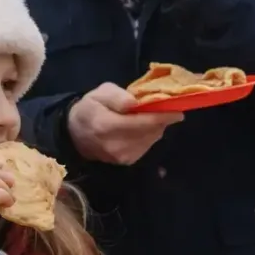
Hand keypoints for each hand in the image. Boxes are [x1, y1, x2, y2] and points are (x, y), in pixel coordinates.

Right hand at [67, 83, 183, 164]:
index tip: (178, 110)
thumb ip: (118, 96)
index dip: (163, 116)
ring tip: (150, 116)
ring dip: (156, 127)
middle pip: (150, 132)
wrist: (76, 133)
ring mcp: (121, 156)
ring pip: (151, 139)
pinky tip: (142, 127)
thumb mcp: (99, 93)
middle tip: (165, 107)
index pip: (142, 122)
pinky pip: (147, 145)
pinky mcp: (127, 161)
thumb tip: (134, 103)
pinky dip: (149, 135)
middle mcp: (115, 145)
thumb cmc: (91, 108)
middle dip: (162, 119)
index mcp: (106, 125)